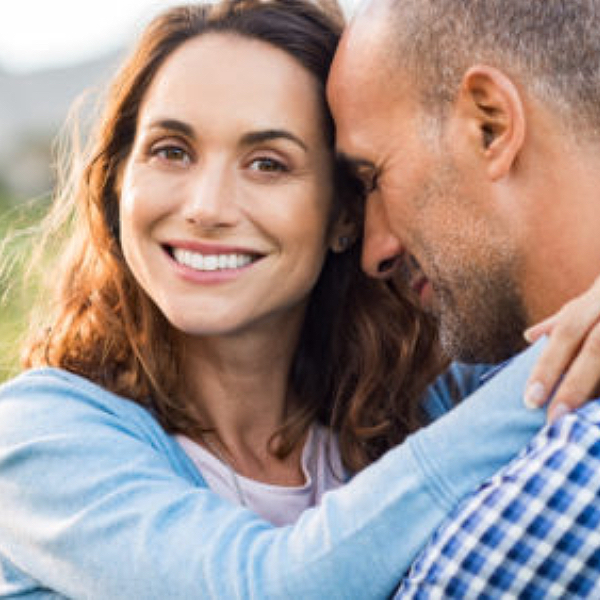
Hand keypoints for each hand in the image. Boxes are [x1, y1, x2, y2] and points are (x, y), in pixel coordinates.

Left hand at [524, 275, 599, 421]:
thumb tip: (531, 336)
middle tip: (553, 419)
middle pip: (597, 347)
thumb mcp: (596, 297)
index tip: (529, 400)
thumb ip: (567, 318)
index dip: (547, 366)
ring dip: (598, 390)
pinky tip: (599, 418)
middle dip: (574, 385)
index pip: (567, 331)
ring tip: (587, 425)